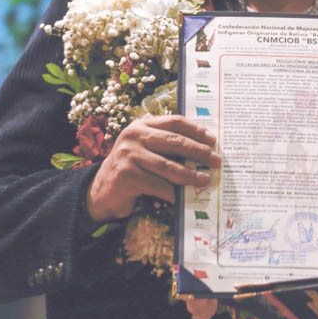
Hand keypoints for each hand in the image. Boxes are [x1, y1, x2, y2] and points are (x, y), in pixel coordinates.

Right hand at [85, 115, 220, 221]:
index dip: (196, 130)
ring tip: (205, 179)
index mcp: (142, 125)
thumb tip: (205, 151)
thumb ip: (167, 146)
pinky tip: (183, 197)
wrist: (101, 191)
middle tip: (216, 161)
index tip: (213, 140)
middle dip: (199, 152)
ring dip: (190, 175)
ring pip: (168, 166)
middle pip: (175, 142)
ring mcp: (128, 155)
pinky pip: (158, 185)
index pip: (175, 122)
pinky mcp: (126, 175)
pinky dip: (173, 192)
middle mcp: (134, 136)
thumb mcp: (146, 150)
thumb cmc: (132, 169)